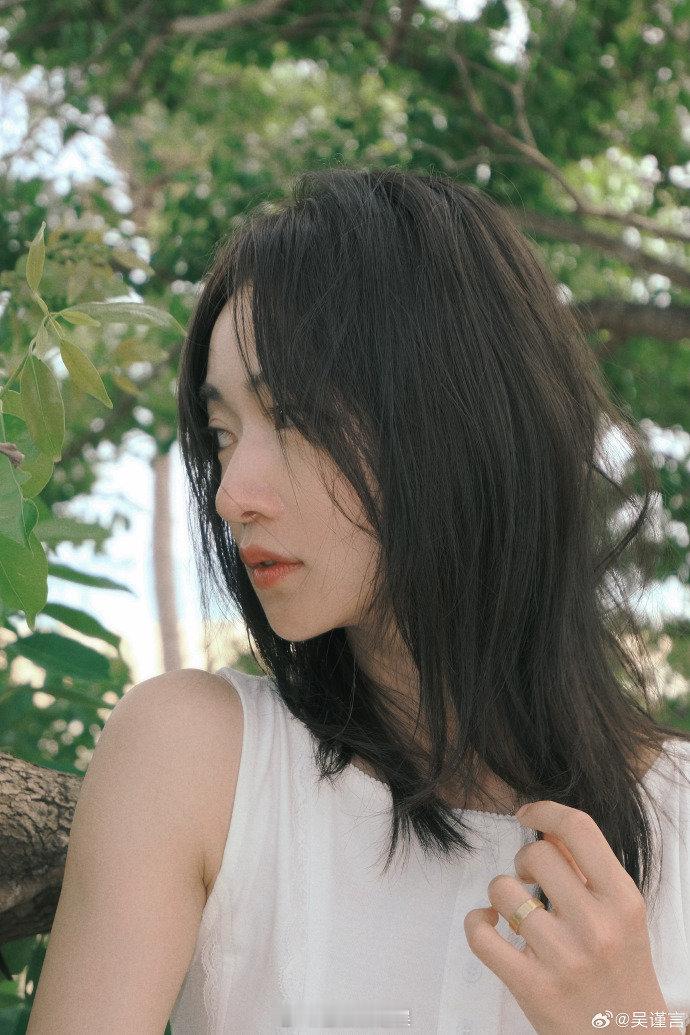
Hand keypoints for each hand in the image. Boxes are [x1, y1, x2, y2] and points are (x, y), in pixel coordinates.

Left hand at [463, 800, 669, 1034]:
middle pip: (536, 854)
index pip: (578, 829)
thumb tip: (546, 827)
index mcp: (622, 901)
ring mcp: (562, 958)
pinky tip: (489, 924)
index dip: (546, 810)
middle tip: (531, 880)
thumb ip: (587, 870)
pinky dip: (476, 922)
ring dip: (502, 894)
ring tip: (518, 912)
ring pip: (503, 889)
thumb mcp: (621, 915)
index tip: (528, 814)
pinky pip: (480, 935)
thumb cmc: (621, 971)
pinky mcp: (532, 987)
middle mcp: (595, 926)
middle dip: (525, 860)